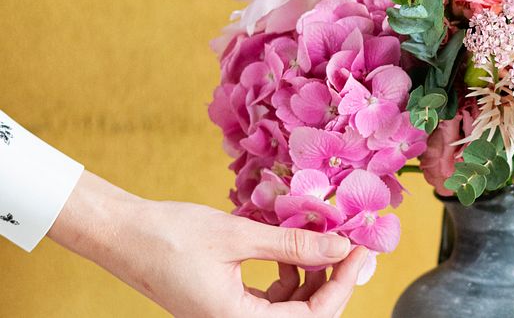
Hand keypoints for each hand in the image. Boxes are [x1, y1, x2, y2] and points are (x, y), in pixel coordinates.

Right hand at [48, 171, 366, 316]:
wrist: (121, 234)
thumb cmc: (168, 235)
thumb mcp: (239, 236)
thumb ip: (293, 244)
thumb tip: (340, 245)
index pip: (312, 316)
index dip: (344, 283)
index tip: (362, 250)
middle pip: (305, 315)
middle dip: (332, 282)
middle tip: (350, 245)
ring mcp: (229, 317)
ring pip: (290, 308)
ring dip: (311, 276)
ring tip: (320, 239)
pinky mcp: (225, 304)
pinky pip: (270, 298)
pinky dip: (287, 274)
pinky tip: (289, 246)